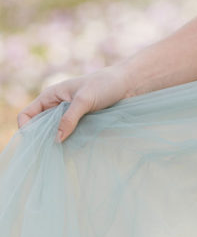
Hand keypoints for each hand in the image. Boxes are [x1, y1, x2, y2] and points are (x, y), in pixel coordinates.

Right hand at [16, 66, 132, 142]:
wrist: (129, 84)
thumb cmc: (106, 84)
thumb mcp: (85, 99)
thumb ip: (70, 118)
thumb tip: (56, 140)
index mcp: (51, 96)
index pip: (27, 115)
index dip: (26, 129)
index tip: (37, 142)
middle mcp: (57, 107)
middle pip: (39, 128)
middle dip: (42, 140)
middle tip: (50, 153)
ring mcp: (69, 116)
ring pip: (55, 134)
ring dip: (58, 143)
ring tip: (63, 153)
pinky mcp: (81, 123)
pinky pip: (70, 137)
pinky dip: (71, 143)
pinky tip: (76, 150)